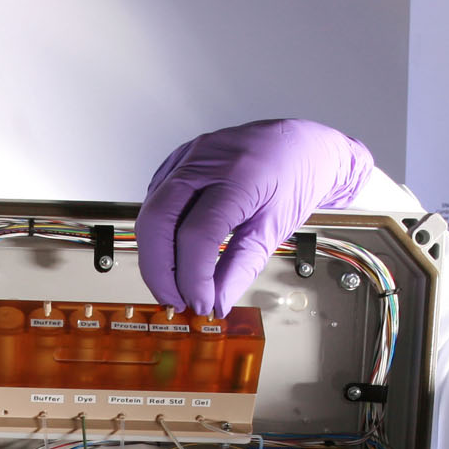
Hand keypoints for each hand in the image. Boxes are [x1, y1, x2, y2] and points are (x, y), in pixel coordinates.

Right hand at [135, 120, 375, 316]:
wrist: (299, 145)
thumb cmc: (295, 177)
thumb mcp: (276, 228)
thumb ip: (242, 267)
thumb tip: (218, 300)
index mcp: (237, 176)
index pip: (197, 234)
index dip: (192, 277)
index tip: (202, 303)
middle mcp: (205, 161)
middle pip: (157, 220)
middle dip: (158, 271)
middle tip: (174, 301)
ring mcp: (186, 158)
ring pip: (149, 212)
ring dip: (155, 257)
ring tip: (175, 285)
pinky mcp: (177, 163)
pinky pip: (154, 202)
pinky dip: (158, 235)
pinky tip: (173, 254)